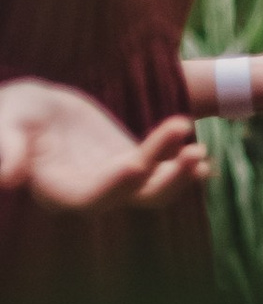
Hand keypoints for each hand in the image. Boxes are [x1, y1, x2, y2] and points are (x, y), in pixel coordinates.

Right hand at [0, 82, 208, 210]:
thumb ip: (7, 147)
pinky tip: (202, 159)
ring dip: (178, 175)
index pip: (88, 196)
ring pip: (151, 189)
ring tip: (200, 154)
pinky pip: (158, 171)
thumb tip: (7, 179)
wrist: (33, 107)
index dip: (114, 184)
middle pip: (130, 196)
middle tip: (193, 153)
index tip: (137, 164)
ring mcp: (112, 180)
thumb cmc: (11, 113)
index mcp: (56, 189)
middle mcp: (87, 192)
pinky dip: (179, 166)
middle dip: (164, 179)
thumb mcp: (5, 122)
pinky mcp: (128, 162)